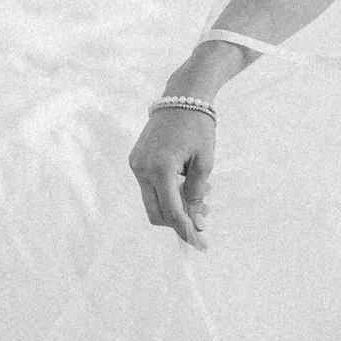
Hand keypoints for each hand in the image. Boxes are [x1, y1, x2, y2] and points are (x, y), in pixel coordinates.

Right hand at [128, 106, 213, 248]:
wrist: (182, 97)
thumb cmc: (198, 127)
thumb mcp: (204, 163)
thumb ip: (197, 196)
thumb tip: (197, 225)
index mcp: (160, 169)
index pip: (171, 212)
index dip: (186, 230)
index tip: (201, 244)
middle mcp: (142, 169)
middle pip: (156, 214)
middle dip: (179, 222)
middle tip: (203, 218)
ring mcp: (136, 165)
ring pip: (152, 202)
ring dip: (174, 207)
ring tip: (201, 197)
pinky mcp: (135, 160)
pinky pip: (149, 187)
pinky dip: (167, 193)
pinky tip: (186, 184)